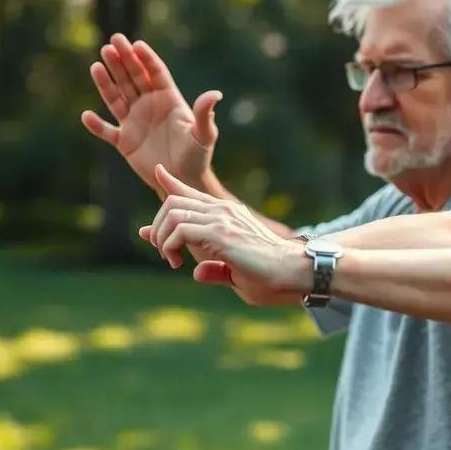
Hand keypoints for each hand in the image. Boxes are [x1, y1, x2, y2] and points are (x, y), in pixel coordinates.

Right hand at [81, 33, 222, 195]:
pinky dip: (96, 125)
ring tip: (97, 65)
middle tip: (112, 42)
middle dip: (123, 60)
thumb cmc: (198, 155)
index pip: (155, 74)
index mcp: (169, 101)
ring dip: (106, 82)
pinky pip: (107, 131)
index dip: (146, 59)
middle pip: (133, 79)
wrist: (185, 179)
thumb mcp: (204, 134)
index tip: (136, 44)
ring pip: (117, 97)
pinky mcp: (125, 142)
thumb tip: (216, 94)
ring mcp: (135, 123)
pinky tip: (87, 116)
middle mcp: (150, 107)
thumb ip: (204, 113)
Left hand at [141, 165, 308, 305]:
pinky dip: (169, 246)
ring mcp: (222, 219)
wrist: (292, 270)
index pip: (194, 192)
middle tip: (164, 251)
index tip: (158, 173)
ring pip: (172, 212)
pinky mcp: (220, 233)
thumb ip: (213, 269)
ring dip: (161, 237)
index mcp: (228, 214)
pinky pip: (179, 231)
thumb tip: (194, 272)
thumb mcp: (235, 272)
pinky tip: (177, 263)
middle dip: (157, 226)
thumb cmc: (270, 276)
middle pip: (174, 201)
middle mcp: (224, 210)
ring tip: (171, 259)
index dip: (172, 182)